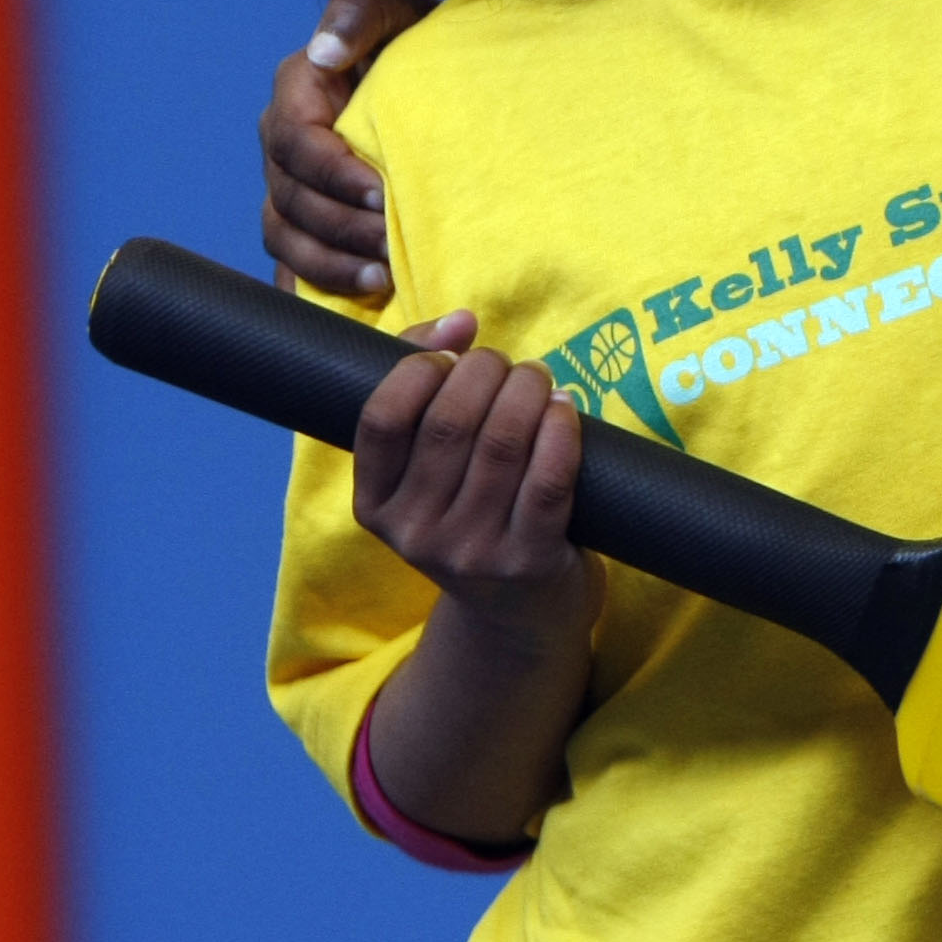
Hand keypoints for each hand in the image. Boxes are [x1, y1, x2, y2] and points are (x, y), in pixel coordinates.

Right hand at [261, 0, 433, 294]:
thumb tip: (323, 52)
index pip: (295, 141)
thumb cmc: (421, 38)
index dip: (332, 172)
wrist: (445, 76)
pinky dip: (324, 287)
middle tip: (392, 246)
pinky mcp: (312, 224)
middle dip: (340, 227)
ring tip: (383, 280)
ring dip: (330, 264)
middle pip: (289, 199)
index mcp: (299, 93)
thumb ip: (361, 9)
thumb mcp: (399, 9)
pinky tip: (366, 302)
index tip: (382, 192)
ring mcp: (294, 188)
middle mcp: (285, 145)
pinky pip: (297, 266)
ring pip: (287, 237)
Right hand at [353, 319, 601, 845]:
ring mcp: (472, 551)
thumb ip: (427, 390)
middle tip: (509, 366)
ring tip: (539, 381)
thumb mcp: (430, 473)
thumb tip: (459, 323)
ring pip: (504, 442)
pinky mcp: (529, 561)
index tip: (451, 353)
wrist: (521, 618)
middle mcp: (416, 533)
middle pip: (451, 421)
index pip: (381, 419)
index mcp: (376, 505)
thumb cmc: (474, 514)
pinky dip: (561, 429)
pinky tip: (566, 409)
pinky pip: (549, 478)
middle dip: (487, 371)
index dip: (418, 368)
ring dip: (529, 390)